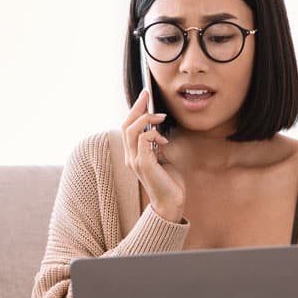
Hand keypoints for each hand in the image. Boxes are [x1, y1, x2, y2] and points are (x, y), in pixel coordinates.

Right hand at [121, 89, 185, 221]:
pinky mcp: (143, 164)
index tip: (144, 96)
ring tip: (161, 117)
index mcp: (132, 155)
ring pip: (131, 130)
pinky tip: (163, 139)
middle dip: (137, 107)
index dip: (134, 110)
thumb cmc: (168, 181)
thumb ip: (155, 145)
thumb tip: (156, 130)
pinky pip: (143, 139)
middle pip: (126, 125)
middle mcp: (130, 157)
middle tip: (148, 95)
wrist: (171, 202)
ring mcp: (134, 161)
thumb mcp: (161, 158)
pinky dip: (153, 133)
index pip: (127, 127)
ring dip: (147, 119)